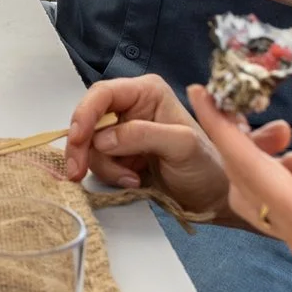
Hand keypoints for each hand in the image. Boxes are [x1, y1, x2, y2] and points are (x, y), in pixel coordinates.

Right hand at [61, 74, 291, 217]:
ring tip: (131, 180)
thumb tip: (102, 138)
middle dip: (83, 146)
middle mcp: (131, 108)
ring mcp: (123, 133)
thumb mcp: (182, 146)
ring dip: (103, 166)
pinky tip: (132, 182)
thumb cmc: (208, 166)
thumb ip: (143, 135)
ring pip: (90, 145)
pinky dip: (109, 175)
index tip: (78, 140)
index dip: (85, 114)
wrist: (214, 199)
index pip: (103, 94)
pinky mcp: (120, 155)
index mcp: (146, 93)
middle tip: (77, 172)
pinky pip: (97, 162)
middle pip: (88, 120)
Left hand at [186, 59, 291, 291]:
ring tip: (280, 126)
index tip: (201, 90)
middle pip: (244, 183)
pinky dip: (286, 174)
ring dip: (262, 157)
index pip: (247, 165)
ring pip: (261, 195)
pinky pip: (285, 204)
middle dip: (237, 138)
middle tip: (239, 98)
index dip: (220, 125)